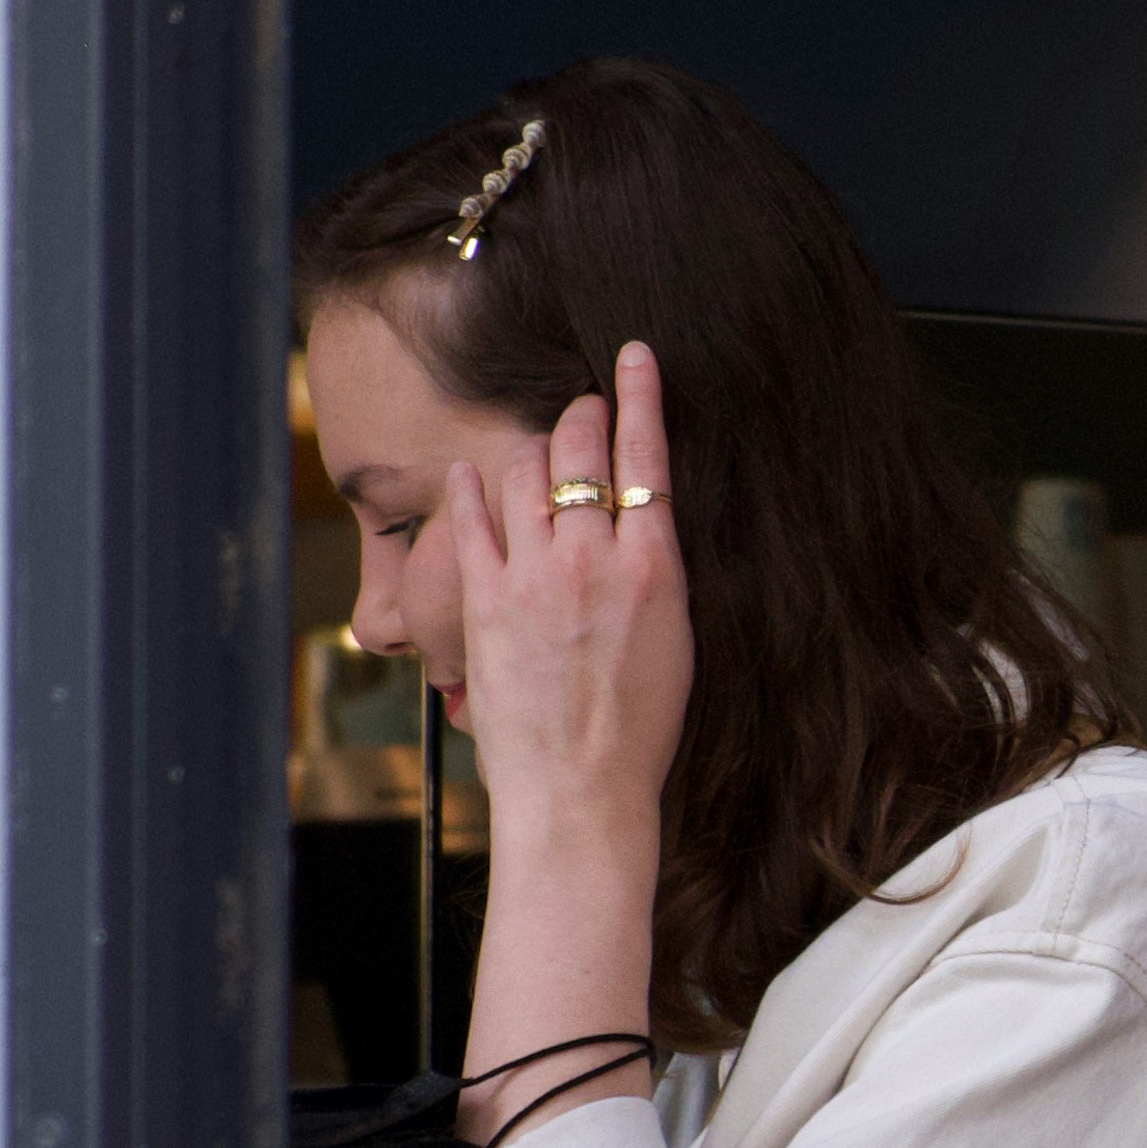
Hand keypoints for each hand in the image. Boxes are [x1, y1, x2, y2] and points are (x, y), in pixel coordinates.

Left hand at [448, 342, 691, 843]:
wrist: (581, 791)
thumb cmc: (639, 729)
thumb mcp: (676, 640)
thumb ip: (654, 569)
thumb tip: (640, 519)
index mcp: (654, 569)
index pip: (646, 456)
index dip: (639, 395)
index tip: (632, 356)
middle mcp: (592, 561)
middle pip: (581, 448)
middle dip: (581, 414)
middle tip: (583, 410)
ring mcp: (533, 578)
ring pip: (525, 473)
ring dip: (534, 450)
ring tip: (540, 452)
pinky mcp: (486, 601)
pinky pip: (472, 521)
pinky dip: (471, 486)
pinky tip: (469, 471)